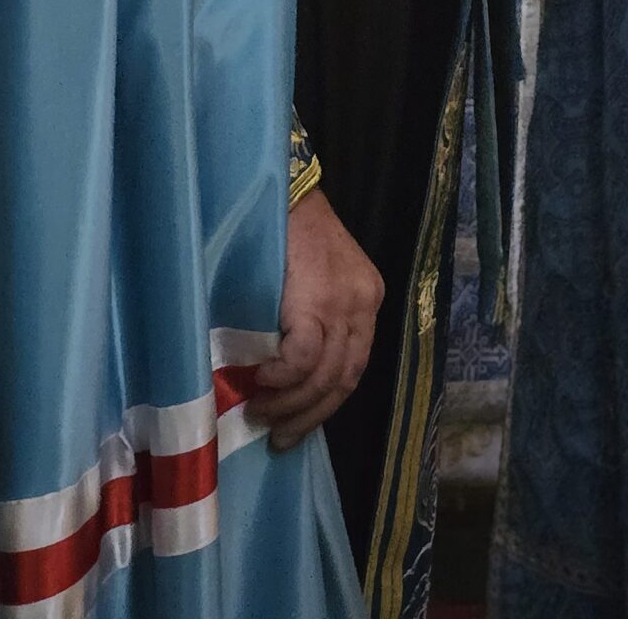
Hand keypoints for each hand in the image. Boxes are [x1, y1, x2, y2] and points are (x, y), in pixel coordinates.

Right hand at [245, 189, 382, 449]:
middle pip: (344, 379)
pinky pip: (303, 359)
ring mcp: (344, 303)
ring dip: (290, 405)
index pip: (354, 367)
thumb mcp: (314, 279)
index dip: (325, 403)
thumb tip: (290, 378)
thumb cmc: (286, 234)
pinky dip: (281, 379)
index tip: (297, 424)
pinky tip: (260, 383)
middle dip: (309, 416)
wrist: (279, 190)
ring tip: (259, 414)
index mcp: (368, 299)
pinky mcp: (319, 301)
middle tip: (279, 437)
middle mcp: (364, 303)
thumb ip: (313, 321)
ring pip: (324, 376)